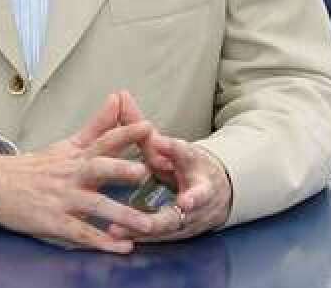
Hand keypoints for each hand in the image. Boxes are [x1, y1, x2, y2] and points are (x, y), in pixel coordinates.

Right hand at [0, 91, 160, 253]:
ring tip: (147, 224)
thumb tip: (116, 99)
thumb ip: (96, 126)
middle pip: (97, 168)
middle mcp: (71, 175)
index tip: (148, 127)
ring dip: (121, 215)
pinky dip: (101, 242)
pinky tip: (121, 248)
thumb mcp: (67, 144)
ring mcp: (62, 199)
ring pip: (94, 205)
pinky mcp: (54, 222)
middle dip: (120, 169)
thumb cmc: (36, 166)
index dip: (124, 133)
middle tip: (144, 171)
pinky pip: (80, 233)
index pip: (102, 139)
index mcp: (76, 155)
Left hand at [109, 131, 232, 242]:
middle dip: (189, 200)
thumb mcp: (165, 143)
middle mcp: (198, 190)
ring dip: (150, 225)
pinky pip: (160, 237)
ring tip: (122, 224)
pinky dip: (139, 236)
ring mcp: (193, 215)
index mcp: (194, 162)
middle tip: (182, 202)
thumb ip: (139, 123)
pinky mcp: (181, 232)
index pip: (186, 152)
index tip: (161, 142)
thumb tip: (119, 94)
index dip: (174, 147)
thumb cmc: (182, 164)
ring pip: (174, 222)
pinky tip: (116, 234)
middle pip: (194, 196)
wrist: (214, 193)